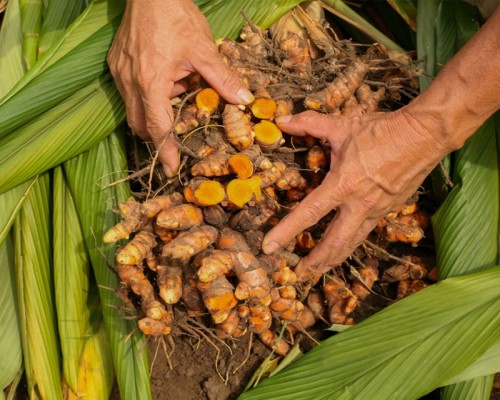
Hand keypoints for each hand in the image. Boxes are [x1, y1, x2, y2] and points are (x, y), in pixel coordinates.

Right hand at [107, 0, 253, 175]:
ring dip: (155, 111)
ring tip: (178, 90)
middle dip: (158, 135)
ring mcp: (119, 73)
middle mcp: (130, 82)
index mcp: (151, 83)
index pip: (157, 128)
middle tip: (178, 135)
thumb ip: (223, 79)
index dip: (165, 151)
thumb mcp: (205, 50)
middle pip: (141, 124)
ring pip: (134, 109)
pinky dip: (148, 95)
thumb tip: (244, 100)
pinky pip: (130, 92)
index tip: (171, 170)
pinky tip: (165, 78)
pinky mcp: (116, 65)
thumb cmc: (177, 17)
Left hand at [262, 108, 448, 279]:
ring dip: (334, 257)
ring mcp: (376, 210)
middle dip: (315, 261)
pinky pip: (366, 230)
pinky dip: (352, 241)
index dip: (285, 232)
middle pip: (334, 243)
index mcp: (343, 185)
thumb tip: (282, 120)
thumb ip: (309, 124)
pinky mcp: (389, 210)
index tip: (269, 247)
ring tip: (320, 268)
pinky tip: (346, 242)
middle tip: (299, 273)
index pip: (308, 214)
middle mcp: (359, 205)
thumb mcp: (342, 126)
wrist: (425, 135)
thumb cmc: (382, 130)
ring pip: (352, 242)